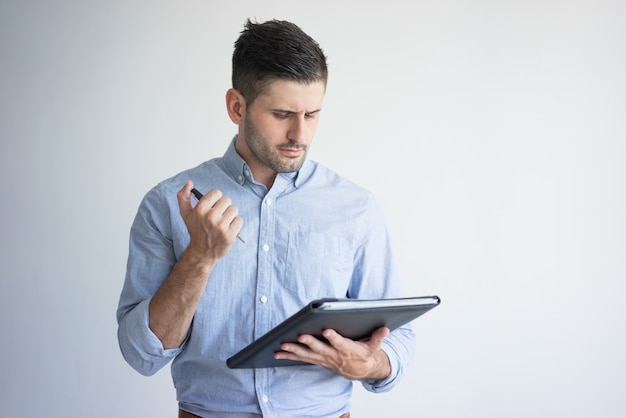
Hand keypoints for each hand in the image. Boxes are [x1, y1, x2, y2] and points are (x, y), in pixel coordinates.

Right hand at [177, 180, 243, 260]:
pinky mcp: (230, 235)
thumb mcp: (185, 214)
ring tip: (223, 223)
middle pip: (227, 200)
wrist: (202, 252)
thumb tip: (189, 182)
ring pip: (234, 209)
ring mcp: (221, 226)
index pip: (217, 193)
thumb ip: (183, 196)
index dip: (216, 199)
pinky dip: (236, 224)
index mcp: (200, 209)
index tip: (213, 206)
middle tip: (218, 216)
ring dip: (230, 215)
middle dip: (223, 207)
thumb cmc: (195, 231)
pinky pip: (239, 220)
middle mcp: (210, 217)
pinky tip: (228, 229)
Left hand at [274, 327, 391, 380]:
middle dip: (310, 343)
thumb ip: (378, 337)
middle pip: (320, 349)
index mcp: (348, 350)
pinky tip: (277, 353)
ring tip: (281, 346)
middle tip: (300, 336)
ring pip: (307, 355)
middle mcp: (334, 355)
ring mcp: (324, 359)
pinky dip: (289, 356)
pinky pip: (302, 359)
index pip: (340, 343)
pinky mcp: (318, 360)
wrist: (361, 370)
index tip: (326, 330)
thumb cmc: (365, 354)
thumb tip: (385, 329)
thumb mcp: (374, 347)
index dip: (334, 338)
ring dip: (294, 351)